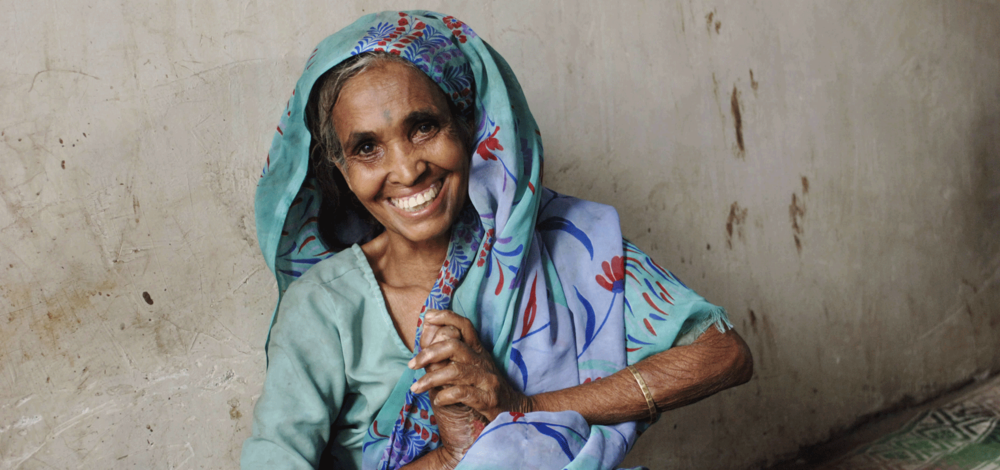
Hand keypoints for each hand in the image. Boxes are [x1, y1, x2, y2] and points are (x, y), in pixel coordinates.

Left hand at [417, 320, 483, 467]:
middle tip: (411, 364)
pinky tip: (437, 400)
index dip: (446, 317)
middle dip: (429, 353)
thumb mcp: (472, 366)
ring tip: (416, 388)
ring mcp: (486, 379)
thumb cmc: (486, 386)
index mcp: (478, 350)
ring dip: (431, 379)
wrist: (514, 408)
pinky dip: (445, 396)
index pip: (464, 325)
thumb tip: (426, 343)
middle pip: (454, 346)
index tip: (427, 317)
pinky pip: (462, 393)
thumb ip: (452, 355)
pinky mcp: (488, 399)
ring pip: (455, 371)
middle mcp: (482, 360)